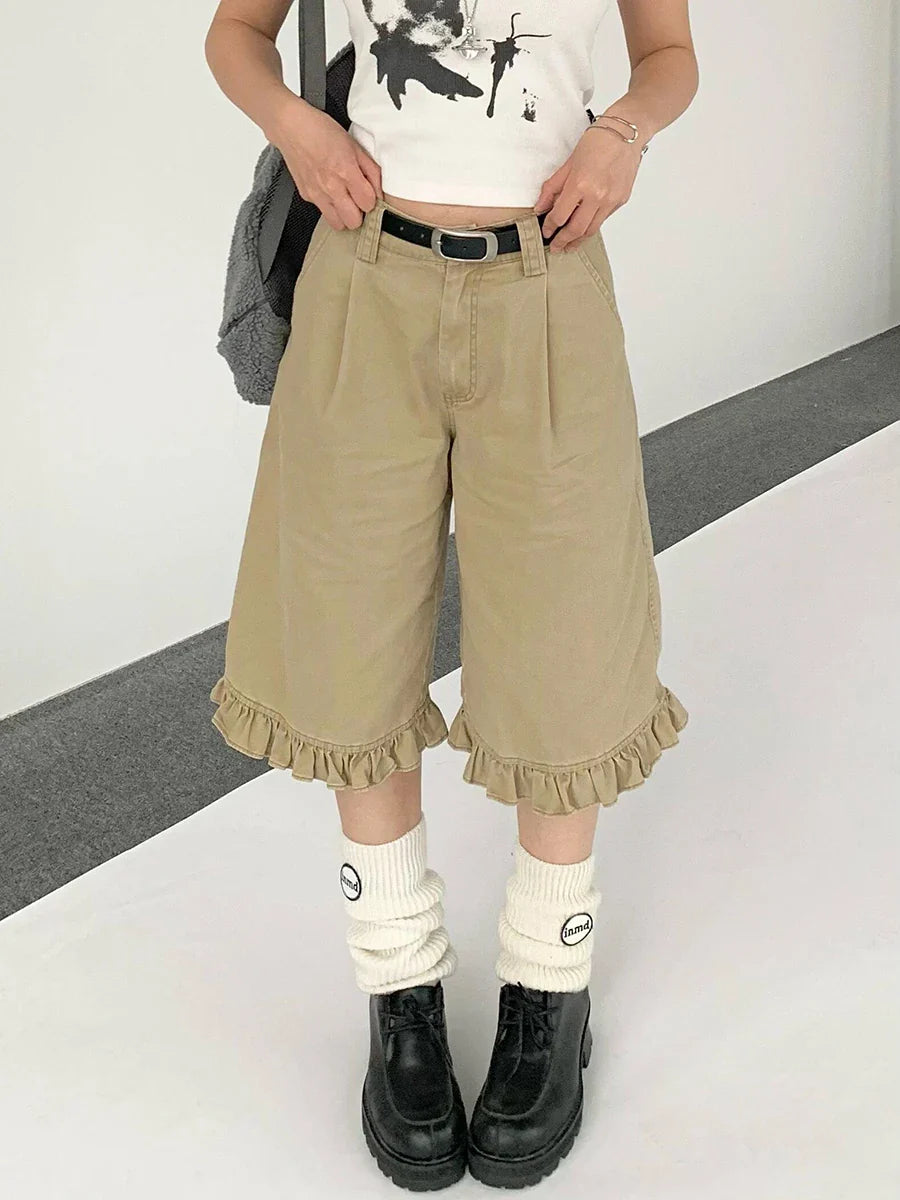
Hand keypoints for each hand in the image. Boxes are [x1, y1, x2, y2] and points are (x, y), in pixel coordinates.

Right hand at [269, 96, 382, 230]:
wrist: (291, 126)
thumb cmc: (321, 131)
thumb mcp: (354, 145)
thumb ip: (371, 170)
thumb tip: (379, 191)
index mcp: (346, 171)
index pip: (368, 204)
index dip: (371, 200)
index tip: (367, 193)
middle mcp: (331, 187)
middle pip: (353, 222)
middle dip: (359, 213)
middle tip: (357, 200)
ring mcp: (317, 194)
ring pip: (337, 224)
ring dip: (344, 215)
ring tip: (345, 200)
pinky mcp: (306, 195)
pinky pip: (323, 211)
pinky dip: (329, 206)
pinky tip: (329, 190)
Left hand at [534, 124, 642, 251]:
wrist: (626, 133)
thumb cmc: (598, 142)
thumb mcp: (568, 163)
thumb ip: (553, 188)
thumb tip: (541, 207)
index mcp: (580, 185)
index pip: (559, 216)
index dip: (550, 227)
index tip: (546, 231)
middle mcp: (597, 196)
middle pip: (576, 230)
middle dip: (563, 241)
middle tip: (556, 247)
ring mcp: (611, 200)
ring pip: (591, 230)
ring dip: (578, 240)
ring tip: (569, 245)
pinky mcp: (620, 200)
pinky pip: (603, 219)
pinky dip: (591, 226)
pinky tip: (584, 226)